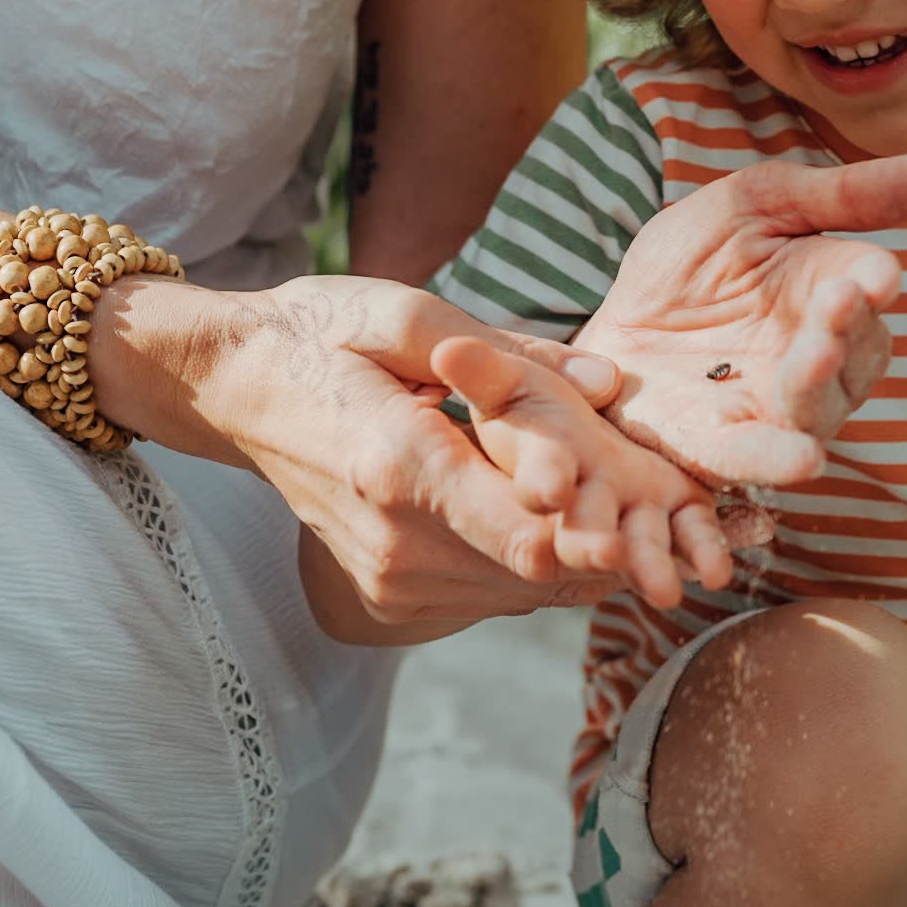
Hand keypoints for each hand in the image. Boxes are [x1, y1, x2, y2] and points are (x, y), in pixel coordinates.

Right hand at [92, 269, 723, 631]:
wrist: (232, 387)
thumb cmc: (319, 333)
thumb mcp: (403, 311)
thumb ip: (508, 354)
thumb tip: (606, 386)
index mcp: (397, 466)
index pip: (521, 536)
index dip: (598, 542)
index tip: (655, 529)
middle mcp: (394, 542)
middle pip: (538, 572)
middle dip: (610, 542)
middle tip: (674, 513)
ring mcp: (389, 579)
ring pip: (524, 591)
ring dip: (582, 557)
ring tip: (632, 511)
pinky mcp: (390, 596)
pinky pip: (494, 592)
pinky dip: (541, 562)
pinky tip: (563, 516)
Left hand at [572, 149, 906, 490]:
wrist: (605, 322)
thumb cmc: (689, 262)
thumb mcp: (758, 203)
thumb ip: (847, 194)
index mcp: (826, 291)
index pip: (867, 288)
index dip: (874, 283)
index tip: (877, 274)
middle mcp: (815, 357)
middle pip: (855, 355)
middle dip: (846, 329)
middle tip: (838, 299)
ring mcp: (770, 407)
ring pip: (816, 409)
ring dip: (820, 386)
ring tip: (815, 356)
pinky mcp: (715, 447)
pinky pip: (755, 460)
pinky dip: (779, 460)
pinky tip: (805, 460)